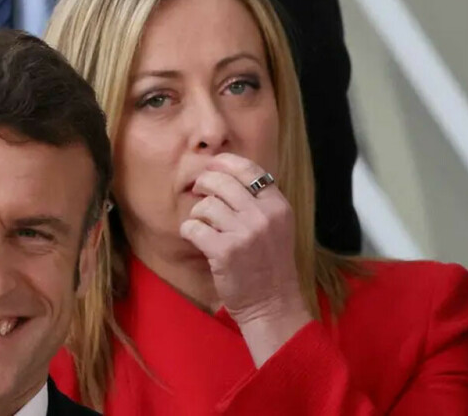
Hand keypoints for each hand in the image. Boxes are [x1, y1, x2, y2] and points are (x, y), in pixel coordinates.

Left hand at [180, 153, 310, 364]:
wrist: (273, 304)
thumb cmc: (270, 264)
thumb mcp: (277, 226)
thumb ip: (258, 201)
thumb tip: (224, 173)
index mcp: (278, 206)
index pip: (249, 169)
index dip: (224, 162)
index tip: (212, 166)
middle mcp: (263, 215)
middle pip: (221, 182)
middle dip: (204, 184)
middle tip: (199, 193)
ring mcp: (244, 233)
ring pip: (205, 205)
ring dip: (198, 214)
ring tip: (204, 226)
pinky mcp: (224, 251)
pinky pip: (193, 227)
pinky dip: (189, 231)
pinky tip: (196, 239)